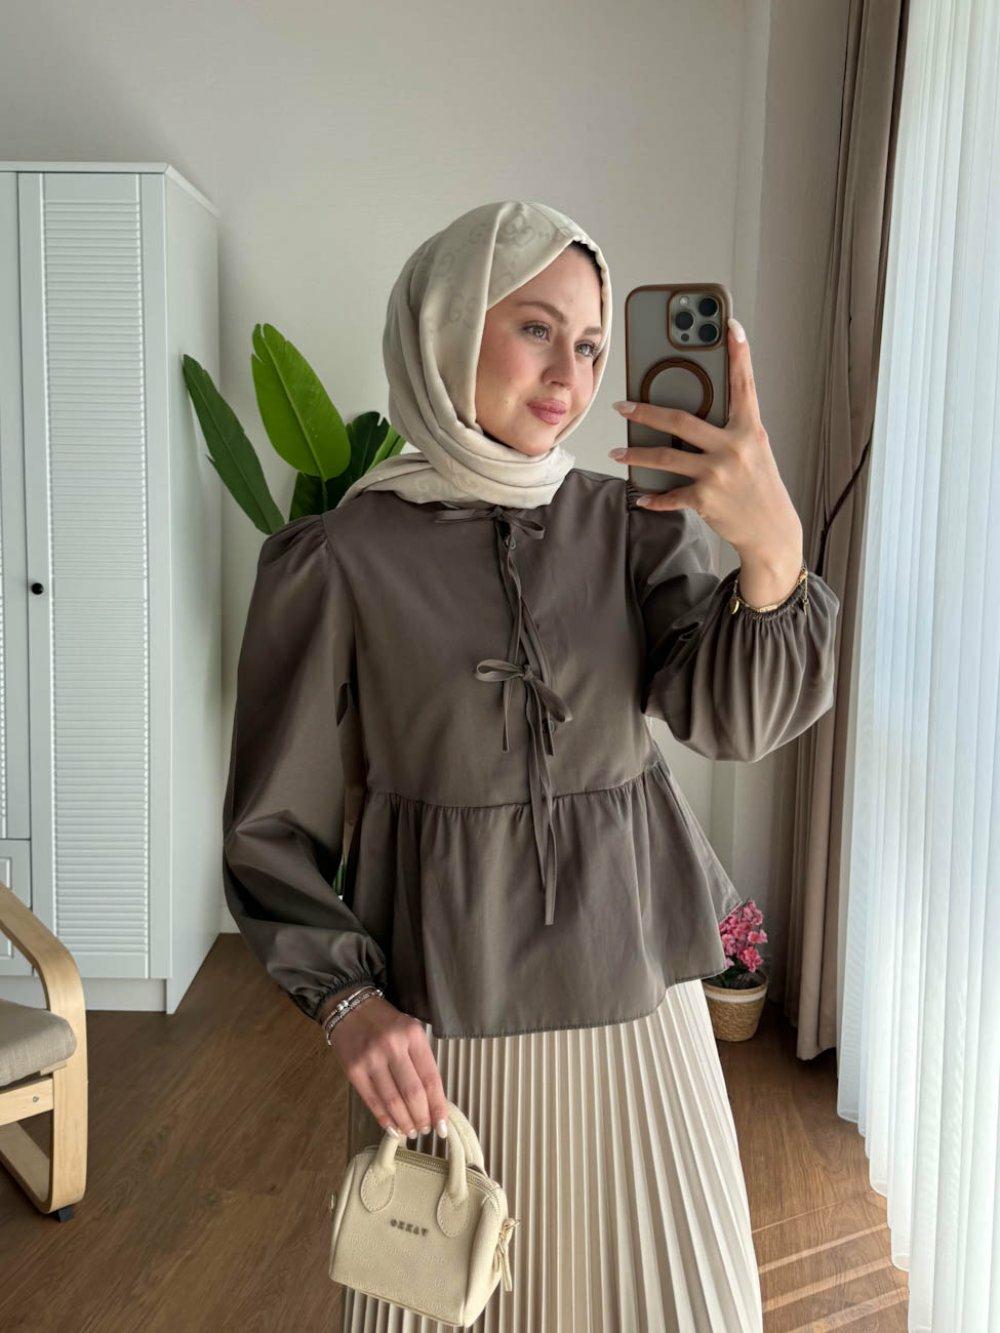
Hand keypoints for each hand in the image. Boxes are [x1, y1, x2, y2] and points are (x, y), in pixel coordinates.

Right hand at [323, 990, 449, 1141]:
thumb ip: (421, 1060)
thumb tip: (432, 1099)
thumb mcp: (410, 1030)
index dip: (438, 1106)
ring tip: (411, 1131)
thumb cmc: (385, 1022)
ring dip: (404, 1122)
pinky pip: (372, 1100)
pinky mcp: (353, 1070)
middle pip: (412, 1093)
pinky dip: (384, 1118)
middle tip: (425, 1129)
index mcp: (413, 1035)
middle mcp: (393, 1046)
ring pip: (392, 1100)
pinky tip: (392, 1127)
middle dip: (421, 1117)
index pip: (430, 1078)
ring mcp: (371, 1059)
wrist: (350, 1008)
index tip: (442, 1126)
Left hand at [608, 317, 802, 560]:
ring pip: (666, 458)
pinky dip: (653, 498)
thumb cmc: (760, 485)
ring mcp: (718, 474)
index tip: (730, 325)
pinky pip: (670, 496)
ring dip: (636, 456)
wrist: (772, 530)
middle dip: (645, 412)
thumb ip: (731, 428)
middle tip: (621, 407)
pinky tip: (640, 496)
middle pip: (681, 421)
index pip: (744, 384)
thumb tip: (694, 414)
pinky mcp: (705, 499)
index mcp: (750, 429)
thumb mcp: (755, 449)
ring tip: (617, 454)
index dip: (739, 353)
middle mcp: (734, 447)